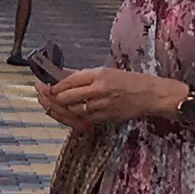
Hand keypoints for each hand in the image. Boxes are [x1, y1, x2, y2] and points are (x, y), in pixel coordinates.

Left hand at [37, 66, 179, 130]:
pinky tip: (65, 115)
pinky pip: (83, 120)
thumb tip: (62, 77)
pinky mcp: (106, 117)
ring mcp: (103, 105)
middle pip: (66, 97)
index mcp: (99, 74)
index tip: (45, 86)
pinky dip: (72, 118)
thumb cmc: (131, 81)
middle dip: (51, 98)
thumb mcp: (107, 72)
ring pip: (72, 111)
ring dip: (59, 110)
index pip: (68, 81)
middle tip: (42, 96)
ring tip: (50, 105)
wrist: (152, 95)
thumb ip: (84, 76)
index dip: (53, 86)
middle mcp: (99, 89)